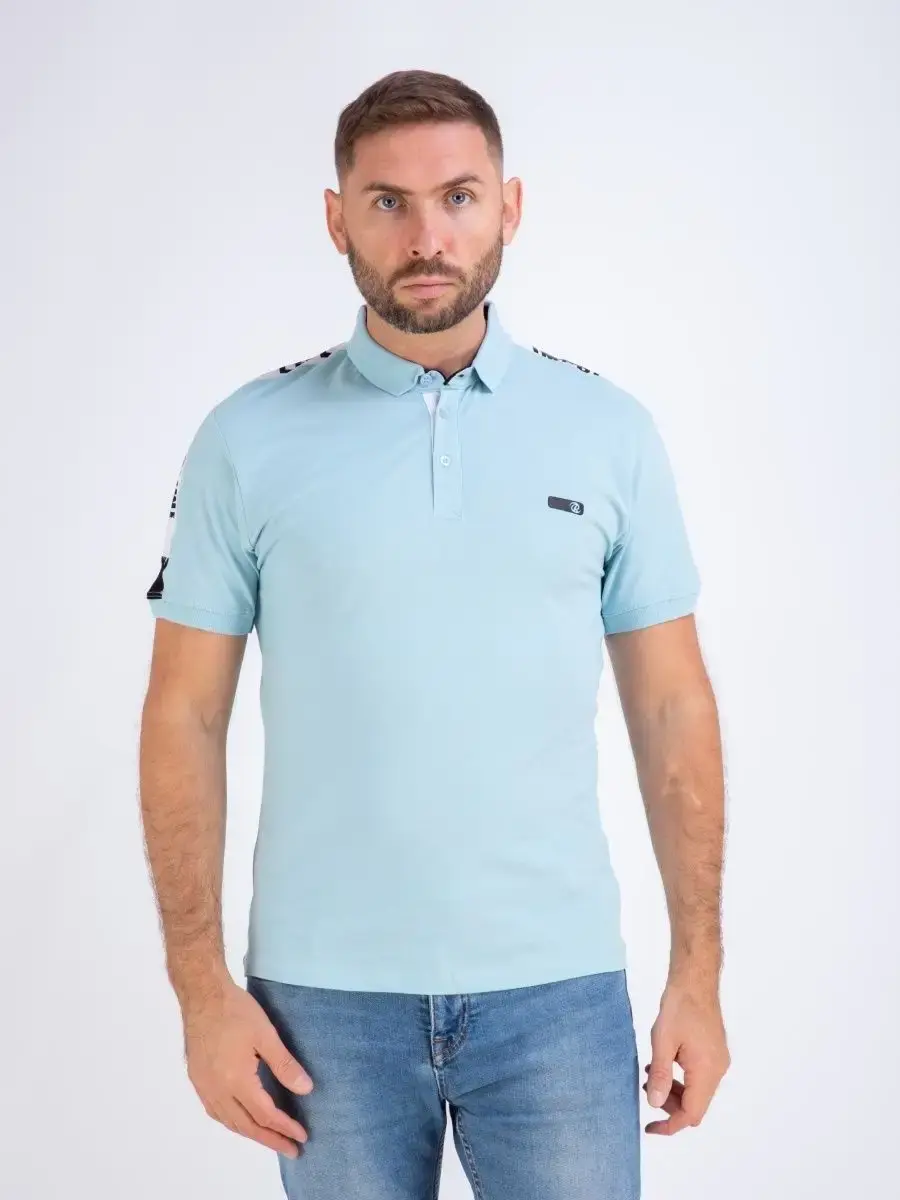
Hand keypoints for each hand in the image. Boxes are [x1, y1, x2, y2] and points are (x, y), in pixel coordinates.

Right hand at [181, 976, 314, 1157]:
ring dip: (250, 1133)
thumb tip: (306, 1089)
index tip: (301, 1136)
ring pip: (228, 1121)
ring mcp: (203, 1086)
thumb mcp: (266, 1035)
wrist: (202, 993)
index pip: (264, 1114)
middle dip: (270, 1139)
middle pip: (245, 1125)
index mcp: (235, 1081)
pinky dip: (232, 1121)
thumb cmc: (236, 1010)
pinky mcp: (197, 1078)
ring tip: (270, 1138)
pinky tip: (241, 1119)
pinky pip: (216, 1111)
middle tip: (291, 1149)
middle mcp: (216, 1090)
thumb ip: (285, 1064)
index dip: (284, 1127)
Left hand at [642, 979, 729, 1134]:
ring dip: (675, 1090)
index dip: (670, 1124)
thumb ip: (661, 1075)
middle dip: (670, 1105)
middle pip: (696, 1105)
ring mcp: (718, 1060)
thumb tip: (656, 1105)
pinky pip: (699, 1076)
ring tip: (652, 1074)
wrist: (695, 980)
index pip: (691, 1113)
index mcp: (707, 1071)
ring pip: (697, 1091)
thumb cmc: (679, 1007)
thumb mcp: (663, 1041)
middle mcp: (717, 1070)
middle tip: (648, 1088)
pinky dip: (681, 1077)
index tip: (650, 1127)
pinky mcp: (714, 1052)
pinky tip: (664, 1063)